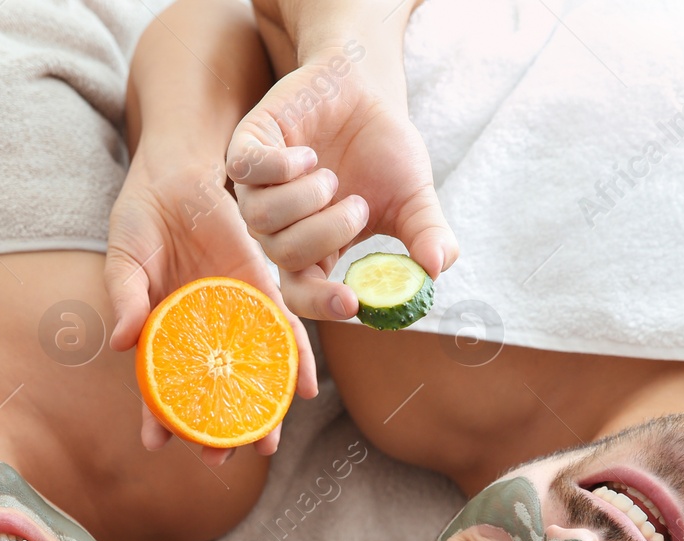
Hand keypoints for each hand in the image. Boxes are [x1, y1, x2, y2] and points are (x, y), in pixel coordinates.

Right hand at [106, 147, 316, 466]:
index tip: (154, 445)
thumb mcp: (125, 258)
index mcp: (162, 334)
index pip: (158, 387)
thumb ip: (124, 297)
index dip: (156, 417)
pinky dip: (296, 359)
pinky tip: (305, 390)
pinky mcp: (262, 291)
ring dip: (260, 411)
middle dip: (215, 430)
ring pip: (249, 374)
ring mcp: (232, 317)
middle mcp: (200, 334)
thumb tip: (122, 340)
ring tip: (266, 444)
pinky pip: (282, 331)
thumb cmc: (143, 220)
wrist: (179, 174)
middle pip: (211, 392)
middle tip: (219, 461)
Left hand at [227, 44, 456, 320]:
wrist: (364, 92)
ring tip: (331, 176)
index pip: (302, 295)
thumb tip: (437, 268)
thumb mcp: (415, 198)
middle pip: (286, 257)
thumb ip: (428, 235)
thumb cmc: (384, 151)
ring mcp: (257, 191)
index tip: (352, 301)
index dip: (321, 304)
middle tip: (358, 204)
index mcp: (314, 252)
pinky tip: (309, 156)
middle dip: (329, 232)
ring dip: (306, 200)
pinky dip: (282, 167)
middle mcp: (279, 228)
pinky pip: (246, 172)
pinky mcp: (246, 151)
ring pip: (262, 219)